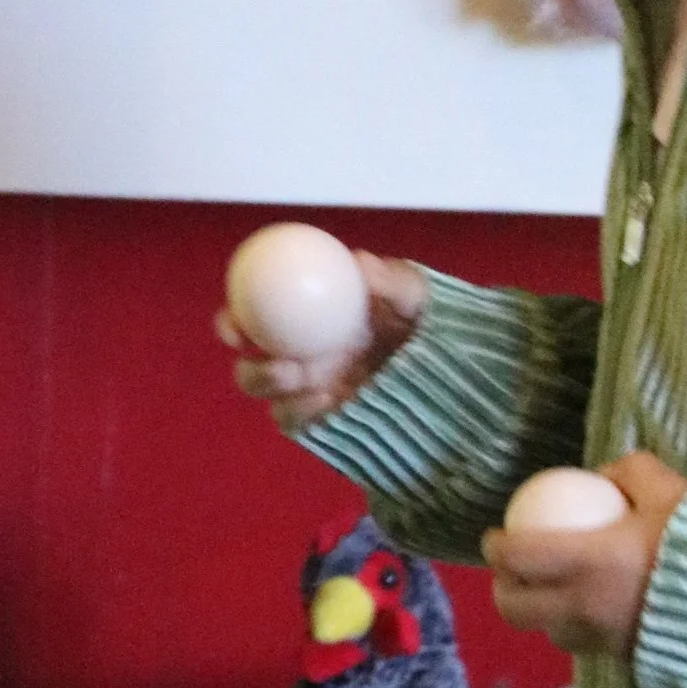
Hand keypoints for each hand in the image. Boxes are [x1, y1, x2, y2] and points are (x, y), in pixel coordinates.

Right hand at [217, 249, 427, 432]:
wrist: (454, 368)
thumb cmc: (424, 320)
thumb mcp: (416, 296)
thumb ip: (392, 281)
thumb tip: (360, 263)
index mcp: (304, 323)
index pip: (253, 320)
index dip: (232, 321)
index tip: (234, 323)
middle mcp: (301, 360)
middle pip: (253, 370)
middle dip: (254, 372)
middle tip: (282, 367)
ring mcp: (313, 394)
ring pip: (275, 402)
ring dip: (285, 398)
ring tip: (313, 386)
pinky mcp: (329, 423)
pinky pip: (304, 424)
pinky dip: (308, 415)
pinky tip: (331, 402)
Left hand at [483, 450, 686, 659]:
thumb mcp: (669, 490)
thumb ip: (629, 472)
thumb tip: (601, 474)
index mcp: (588, 562)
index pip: (518, 558)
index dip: (496, 547)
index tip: (495, 536)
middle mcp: (584, 606)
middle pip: (516, 608)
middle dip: (502, 588)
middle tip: (511, 570)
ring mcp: (602, 639)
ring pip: (548, 631)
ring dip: (539, 612)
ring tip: (550, 591)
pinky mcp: (623, 658)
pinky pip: (583, 643)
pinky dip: (575, 626)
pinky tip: (591, 607)